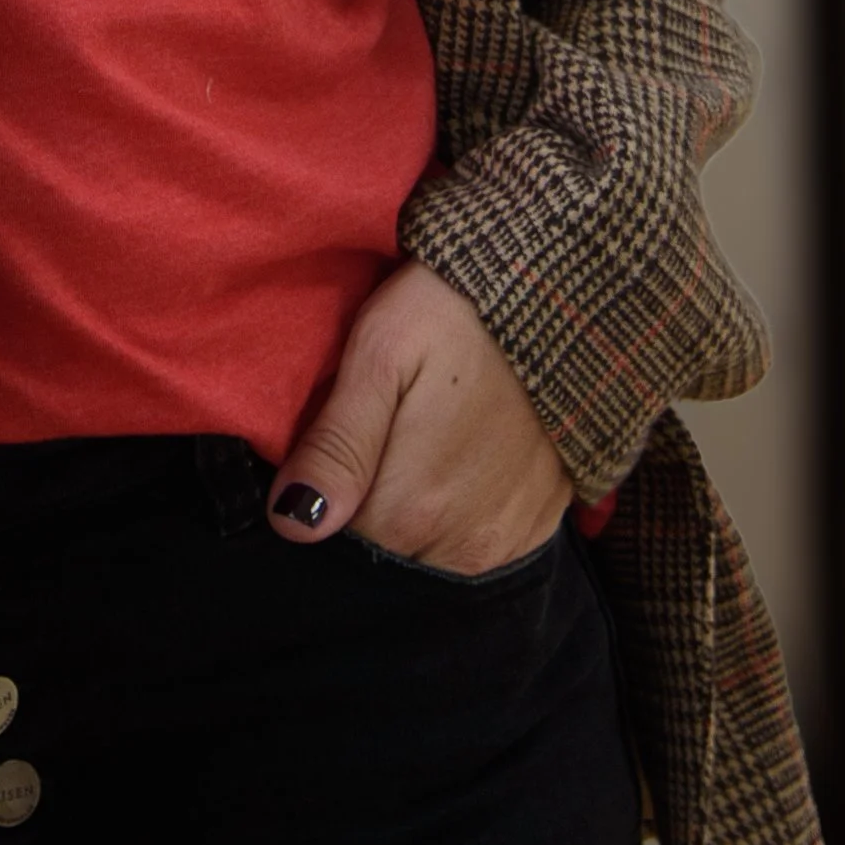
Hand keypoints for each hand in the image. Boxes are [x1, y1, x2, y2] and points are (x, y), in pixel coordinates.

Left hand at [265, 260, 573, 574]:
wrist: (553, 291)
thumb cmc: (451, 311)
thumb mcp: (379, 354)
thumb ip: (338, 445)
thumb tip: (291, 525)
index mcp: (410, 511)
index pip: (339, 539)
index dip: (330, 489)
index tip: (343, 437)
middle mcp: (464, 547)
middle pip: (388, 550)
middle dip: (372, 502)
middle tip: (390, 426)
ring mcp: (509, 541)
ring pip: (433, 553)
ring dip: (420, 510)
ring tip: (427, 437)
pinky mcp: (540, 525)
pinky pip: (482, 545)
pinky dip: (465, 512)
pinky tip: (463, 457)